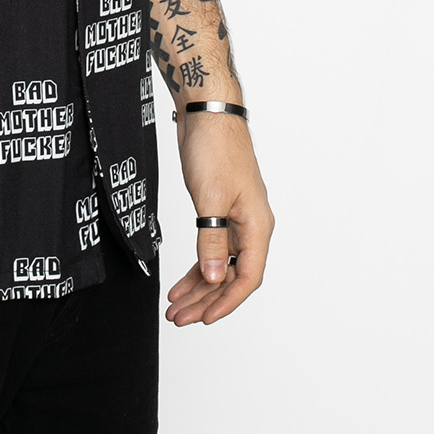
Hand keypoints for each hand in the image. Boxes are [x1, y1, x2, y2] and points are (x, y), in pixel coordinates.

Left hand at [168, 114, 274, 325]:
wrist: (207, 114)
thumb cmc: (216, 149)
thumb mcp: (210, 199)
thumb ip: (211, 241)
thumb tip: (212, 279)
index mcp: (257, 226)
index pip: (247, 277)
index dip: (226, 302)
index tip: (204, 319)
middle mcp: (251, 227)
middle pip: (231, 277)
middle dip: (206, 301)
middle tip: (179, 318)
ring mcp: (235, 220)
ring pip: (219, 266)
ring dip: (198, 288)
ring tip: (175, 308)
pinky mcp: (218, 212)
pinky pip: (210, 249)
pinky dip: (196, 268)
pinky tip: (180, 284)